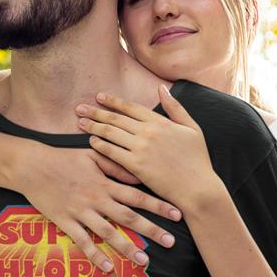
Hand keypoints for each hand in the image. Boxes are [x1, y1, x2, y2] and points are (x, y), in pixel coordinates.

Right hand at [12, 143, 180, 272]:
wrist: (32, 165)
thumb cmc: (63, 158)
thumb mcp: (92, 155)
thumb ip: (116, 166)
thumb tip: (139, 174)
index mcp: (105, 182)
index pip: (137, 195)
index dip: (158, 205)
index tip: (177, 213)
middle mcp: (97, 198)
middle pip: (128, 217)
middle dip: (151, 230)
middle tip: (170, 242)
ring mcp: (81, 211)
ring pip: (108, 232)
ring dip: (127, 247)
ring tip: (144, 261)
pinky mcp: (65, 221)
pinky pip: (82, 241)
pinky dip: (95, 255)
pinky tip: (107, 267)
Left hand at [76, 85, 223, 208]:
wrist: (198, 187)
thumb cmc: (197, 160)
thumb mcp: (192, 128)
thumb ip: (175, 107)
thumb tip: (162, 88)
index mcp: (160, 122)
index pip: (130, 107)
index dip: (113, 101)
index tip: (99, 96)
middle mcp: (148, 132)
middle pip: (115, 119)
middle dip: (96, 112)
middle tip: (79, 108)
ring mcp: (141, 149)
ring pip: (111, 133)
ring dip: (93, 127)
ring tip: (80, 123)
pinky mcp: (136, 166)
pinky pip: (113, 153)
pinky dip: (100, 146)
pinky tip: (91, 142)